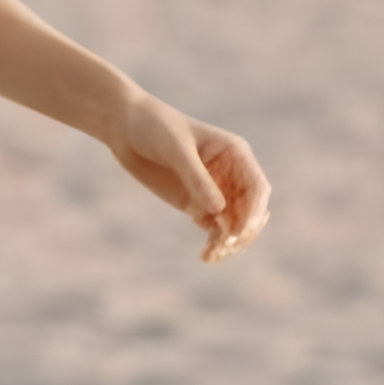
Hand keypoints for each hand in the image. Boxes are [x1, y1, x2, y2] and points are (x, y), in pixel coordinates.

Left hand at [105, 91, 271, 262]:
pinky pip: (214, 230)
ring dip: (229, 242)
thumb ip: (196, 177)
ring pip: (233, 224)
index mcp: (235, 153)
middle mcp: (230, 174)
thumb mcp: (176, 149)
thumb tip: (218, 210)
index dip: (255, 211)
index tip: (241, 231)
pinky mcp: (196, 205)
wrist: (126, 129)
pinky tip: (206, 257)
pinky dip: (214, 244)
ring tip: (211, 255)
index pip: (257, 187)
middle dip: (242, 231)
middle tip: (225, 245)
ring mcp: (214, 191)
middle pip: (250, 210)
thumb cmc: (154, 127)